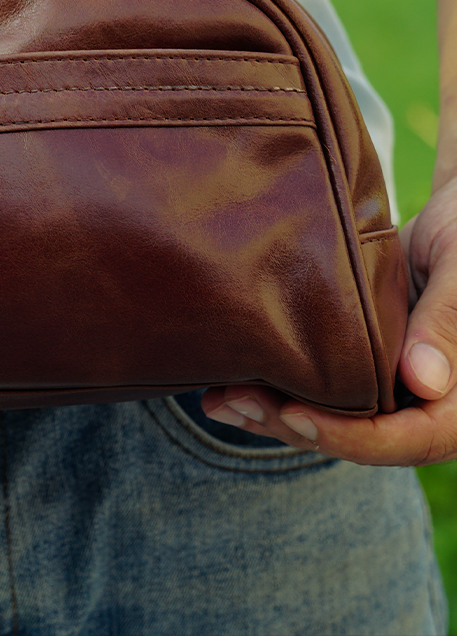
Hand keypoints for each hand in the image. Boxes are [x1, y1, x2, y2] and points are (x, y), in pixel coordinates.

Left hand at [202, 176, 456, 465]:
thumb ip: (445, 324)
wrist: (455, 212)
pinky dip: (281, 392)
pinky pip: (327, 392)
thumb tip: (423, 382)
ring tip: (218, 401)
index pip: (408, 440)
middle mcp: (430, 402)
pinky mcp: (368, 366)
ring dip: (276, 415)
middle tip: (232, 402)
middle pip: (361, 439)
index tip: (294, 415)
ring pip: (336, 421)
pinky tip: (231, 386)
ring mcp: (395, 387)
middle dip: (293, 425)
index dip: (348, 436)